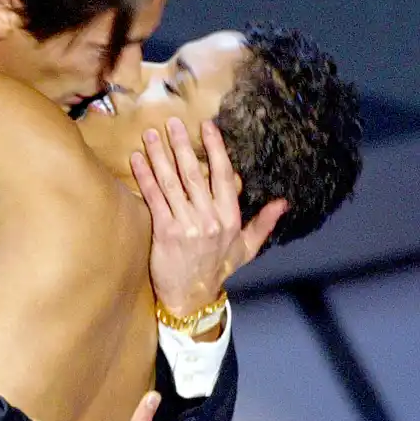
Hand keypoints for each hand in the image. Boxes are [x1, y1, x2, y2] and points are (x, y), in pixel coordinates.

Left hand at [130, 118, 287, 317]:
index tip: (207, 126)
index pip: (223, 176)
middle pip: (194, 174)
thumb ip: (263, 223)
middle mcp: (210, 219)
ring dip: (159, 156)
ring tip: (150, 135)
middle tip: (171, 123)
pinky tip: (136, 160)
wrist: (191, 297)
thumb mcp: (246, 249)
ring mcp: (186, 225)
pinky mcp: (165, 233)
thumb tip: (283, 202)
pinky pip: (154, 198)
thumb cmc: (217, 270)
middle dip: (182, 145)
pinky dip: (144, 177)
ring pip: (172, 183)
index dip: (215, 149)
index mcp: (230, 218)